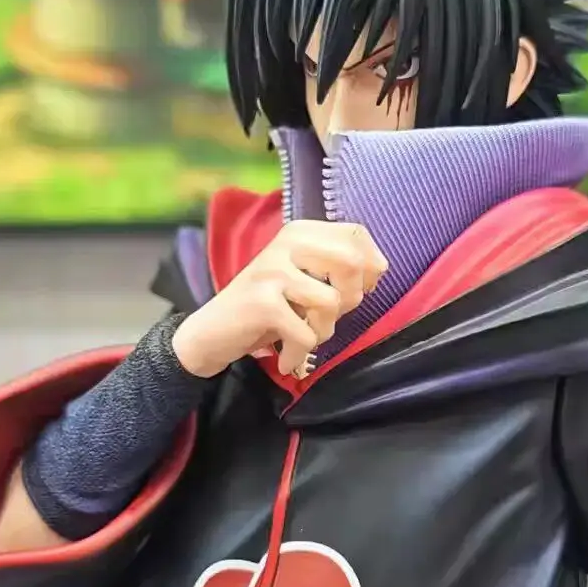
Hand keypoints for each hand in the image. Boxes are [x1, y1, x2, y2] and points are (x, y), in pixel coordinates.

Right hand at [172, 221, 388, 378]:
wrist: (210, 333)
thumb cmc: (266, 308)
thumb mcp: (302, 278)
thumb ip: (336, 267)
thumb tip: (377, 269)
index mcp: (301, 232)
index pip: (357, 234)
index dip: (368, 267)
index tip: (352, 291)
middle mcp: (286, 242)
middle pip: (352, 262)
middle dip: (350, 299)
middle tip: (328, 315)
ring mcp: (272, 270)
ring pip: (332, 302)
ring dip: (323, 330)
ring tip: (302, 335)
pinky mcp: (262, 302)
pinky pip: (307, 333)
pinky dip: (300, 351)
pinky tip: (285, 354)